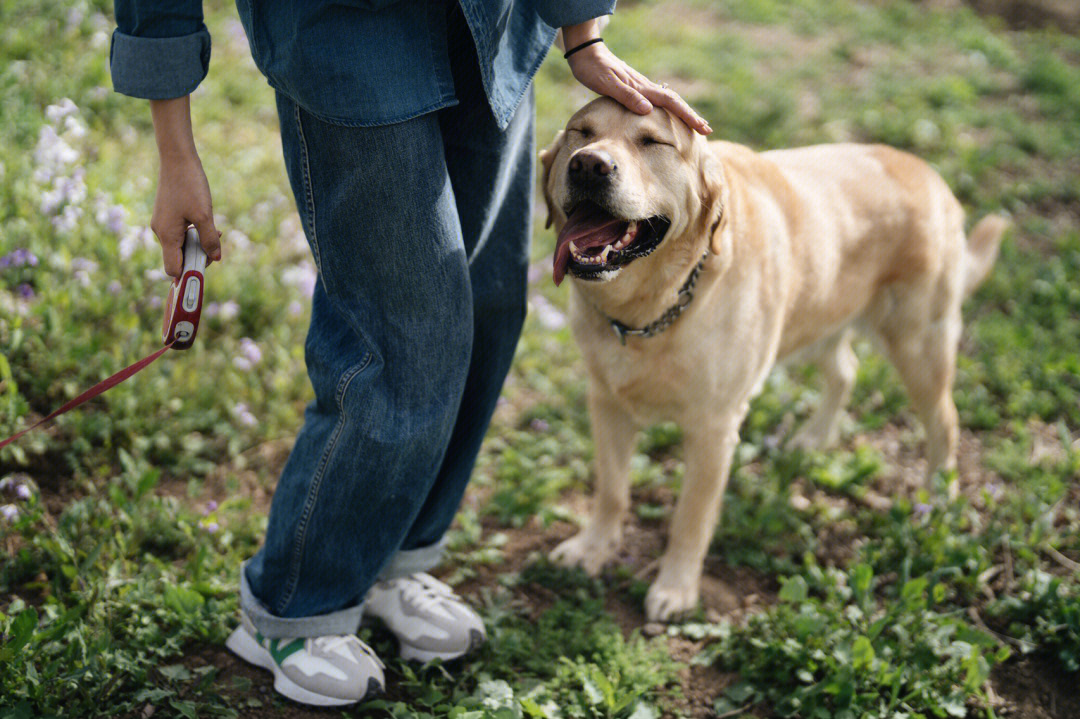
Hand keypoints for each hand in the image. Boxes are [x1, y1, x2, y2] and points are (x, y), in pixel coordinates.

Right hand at [153, 153, 220, 276]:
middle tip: (216, 244)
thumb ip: (209, 239)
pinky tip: (207, 223)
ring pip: (182, 245)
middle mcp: (161, 233)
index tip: (207, 266)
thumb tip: (216, 258)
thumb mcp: (204, 215)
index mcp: (167, 236)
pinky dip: (195, 233)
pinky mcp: (167, 216)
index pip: (173, 269)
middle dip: (199, 256)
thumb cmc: (189, 186)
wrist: (177, 159)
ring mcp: (163, 224)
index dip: (189, 272)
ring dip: (199, 243)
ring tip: (216, 231)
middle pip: (179, 258)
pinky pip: (181, 233)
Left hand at [562, 21, 710, 135]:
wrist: (586, 53)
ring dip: (682, 113)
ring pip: (667, 101)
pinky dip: (668, 109)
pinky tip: (667, 115)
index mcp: (641, 88)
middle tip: (706, 130)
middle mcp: (645, 87)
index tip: (702, 127)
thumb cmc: (593, 69)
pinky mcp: (634, 88)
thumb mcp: (607, 84)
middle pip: (674, 102)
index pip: (671, 102)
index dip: (688, 115)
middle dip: (690, 116)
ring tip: (694, 124)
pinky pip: (657, 101)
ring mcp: (640, 87)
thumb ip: (627, 96)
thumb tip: (648, 110)